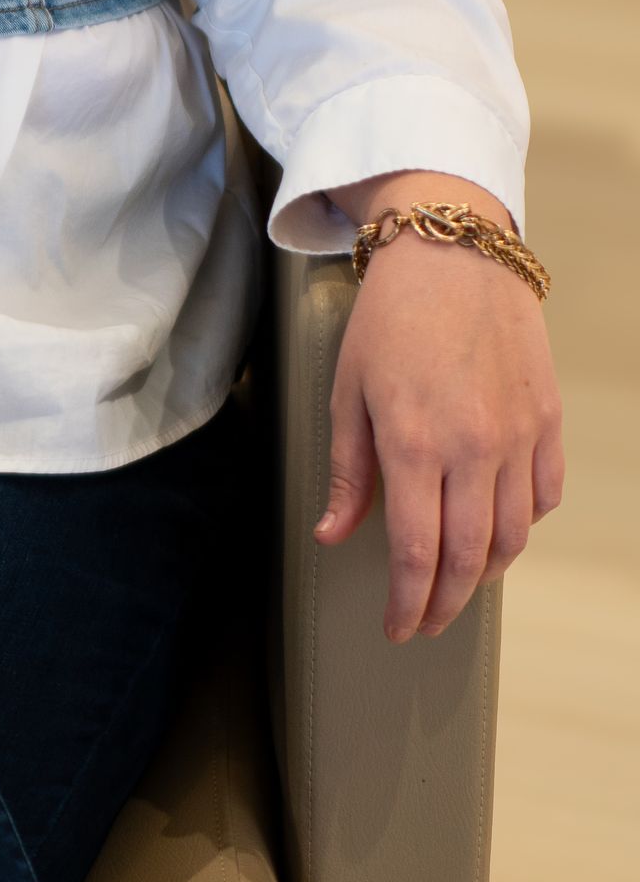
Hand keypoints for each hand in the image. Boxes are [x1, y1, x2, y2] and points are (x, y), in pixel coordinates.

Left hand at [319, 171, 562, 642]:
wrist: (454, 254)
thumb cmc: (390, 318)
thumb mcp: (347, 391)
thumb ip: (347, 472)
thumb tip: (333, 535)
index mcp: (413, 444)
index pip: (417, 555)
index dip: (407, 603)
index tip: (397, 627)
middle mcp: (473, 449)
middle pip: (469, 558)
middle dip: (445, 604)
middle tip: (426, 621)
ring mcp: (518, 437)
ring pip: (513, 535)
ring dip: (485, 571)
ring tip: (458, 582)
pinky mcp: (547, 421)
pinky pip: (545, 495)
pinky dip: (524, 525)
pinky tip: (500, 529)